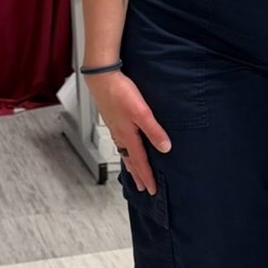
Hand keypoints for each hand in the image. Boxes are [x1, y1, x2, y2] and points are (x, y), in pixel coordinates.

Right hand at [88, 70, 171, 191]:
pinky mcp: (113, 119)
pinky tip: (126, 145)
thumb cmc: (120, 93)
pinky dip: (125, 150)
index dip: (147, 176)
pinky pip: (120, 142)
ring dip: (130, 164)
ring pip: (124, 151)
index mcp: (127, 136)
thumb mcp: (142, 112)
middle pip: (130, 160)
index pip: (140, 162)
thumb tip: (165, 148)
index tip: (152, 190)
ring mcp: (115, 128)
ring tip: (133, 173)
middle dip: (137, 175)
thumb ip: (154, 131)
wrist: (102, 77)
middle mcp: (120, 135)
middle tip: (142, 188)